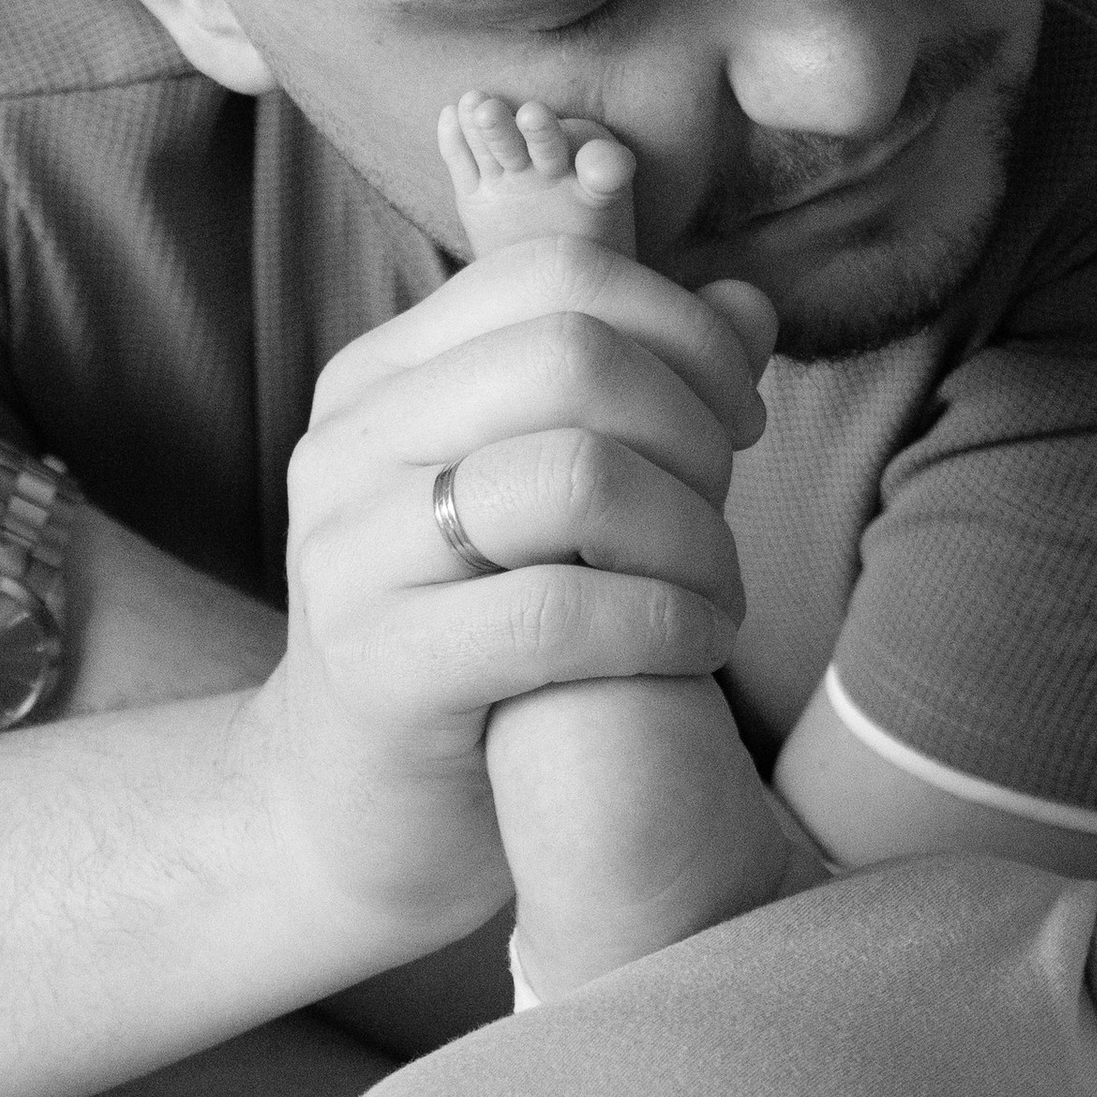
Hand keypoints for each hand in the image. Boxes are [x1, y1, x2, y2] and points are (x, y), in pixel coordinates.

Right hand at [248, 236, 775, 961]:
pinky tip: (695, 651)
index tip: (737, 418)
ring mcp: (349, 555)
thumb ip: (638, 391)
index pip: (556, 278)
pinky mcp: (379, 668)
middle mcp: (347, 446)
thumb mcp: (544, 500)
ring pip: (574, 474)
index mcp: (383, 378)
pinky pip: (556, 611)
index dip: (681, 331)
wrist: (351, 818)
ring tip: (715, 594)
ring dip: (691, 534)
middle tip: (723, 510)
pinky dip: (663, 622)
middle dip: (692, 426)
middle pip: (571, 353)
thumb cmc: (475, 643)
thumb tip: (749, 302)